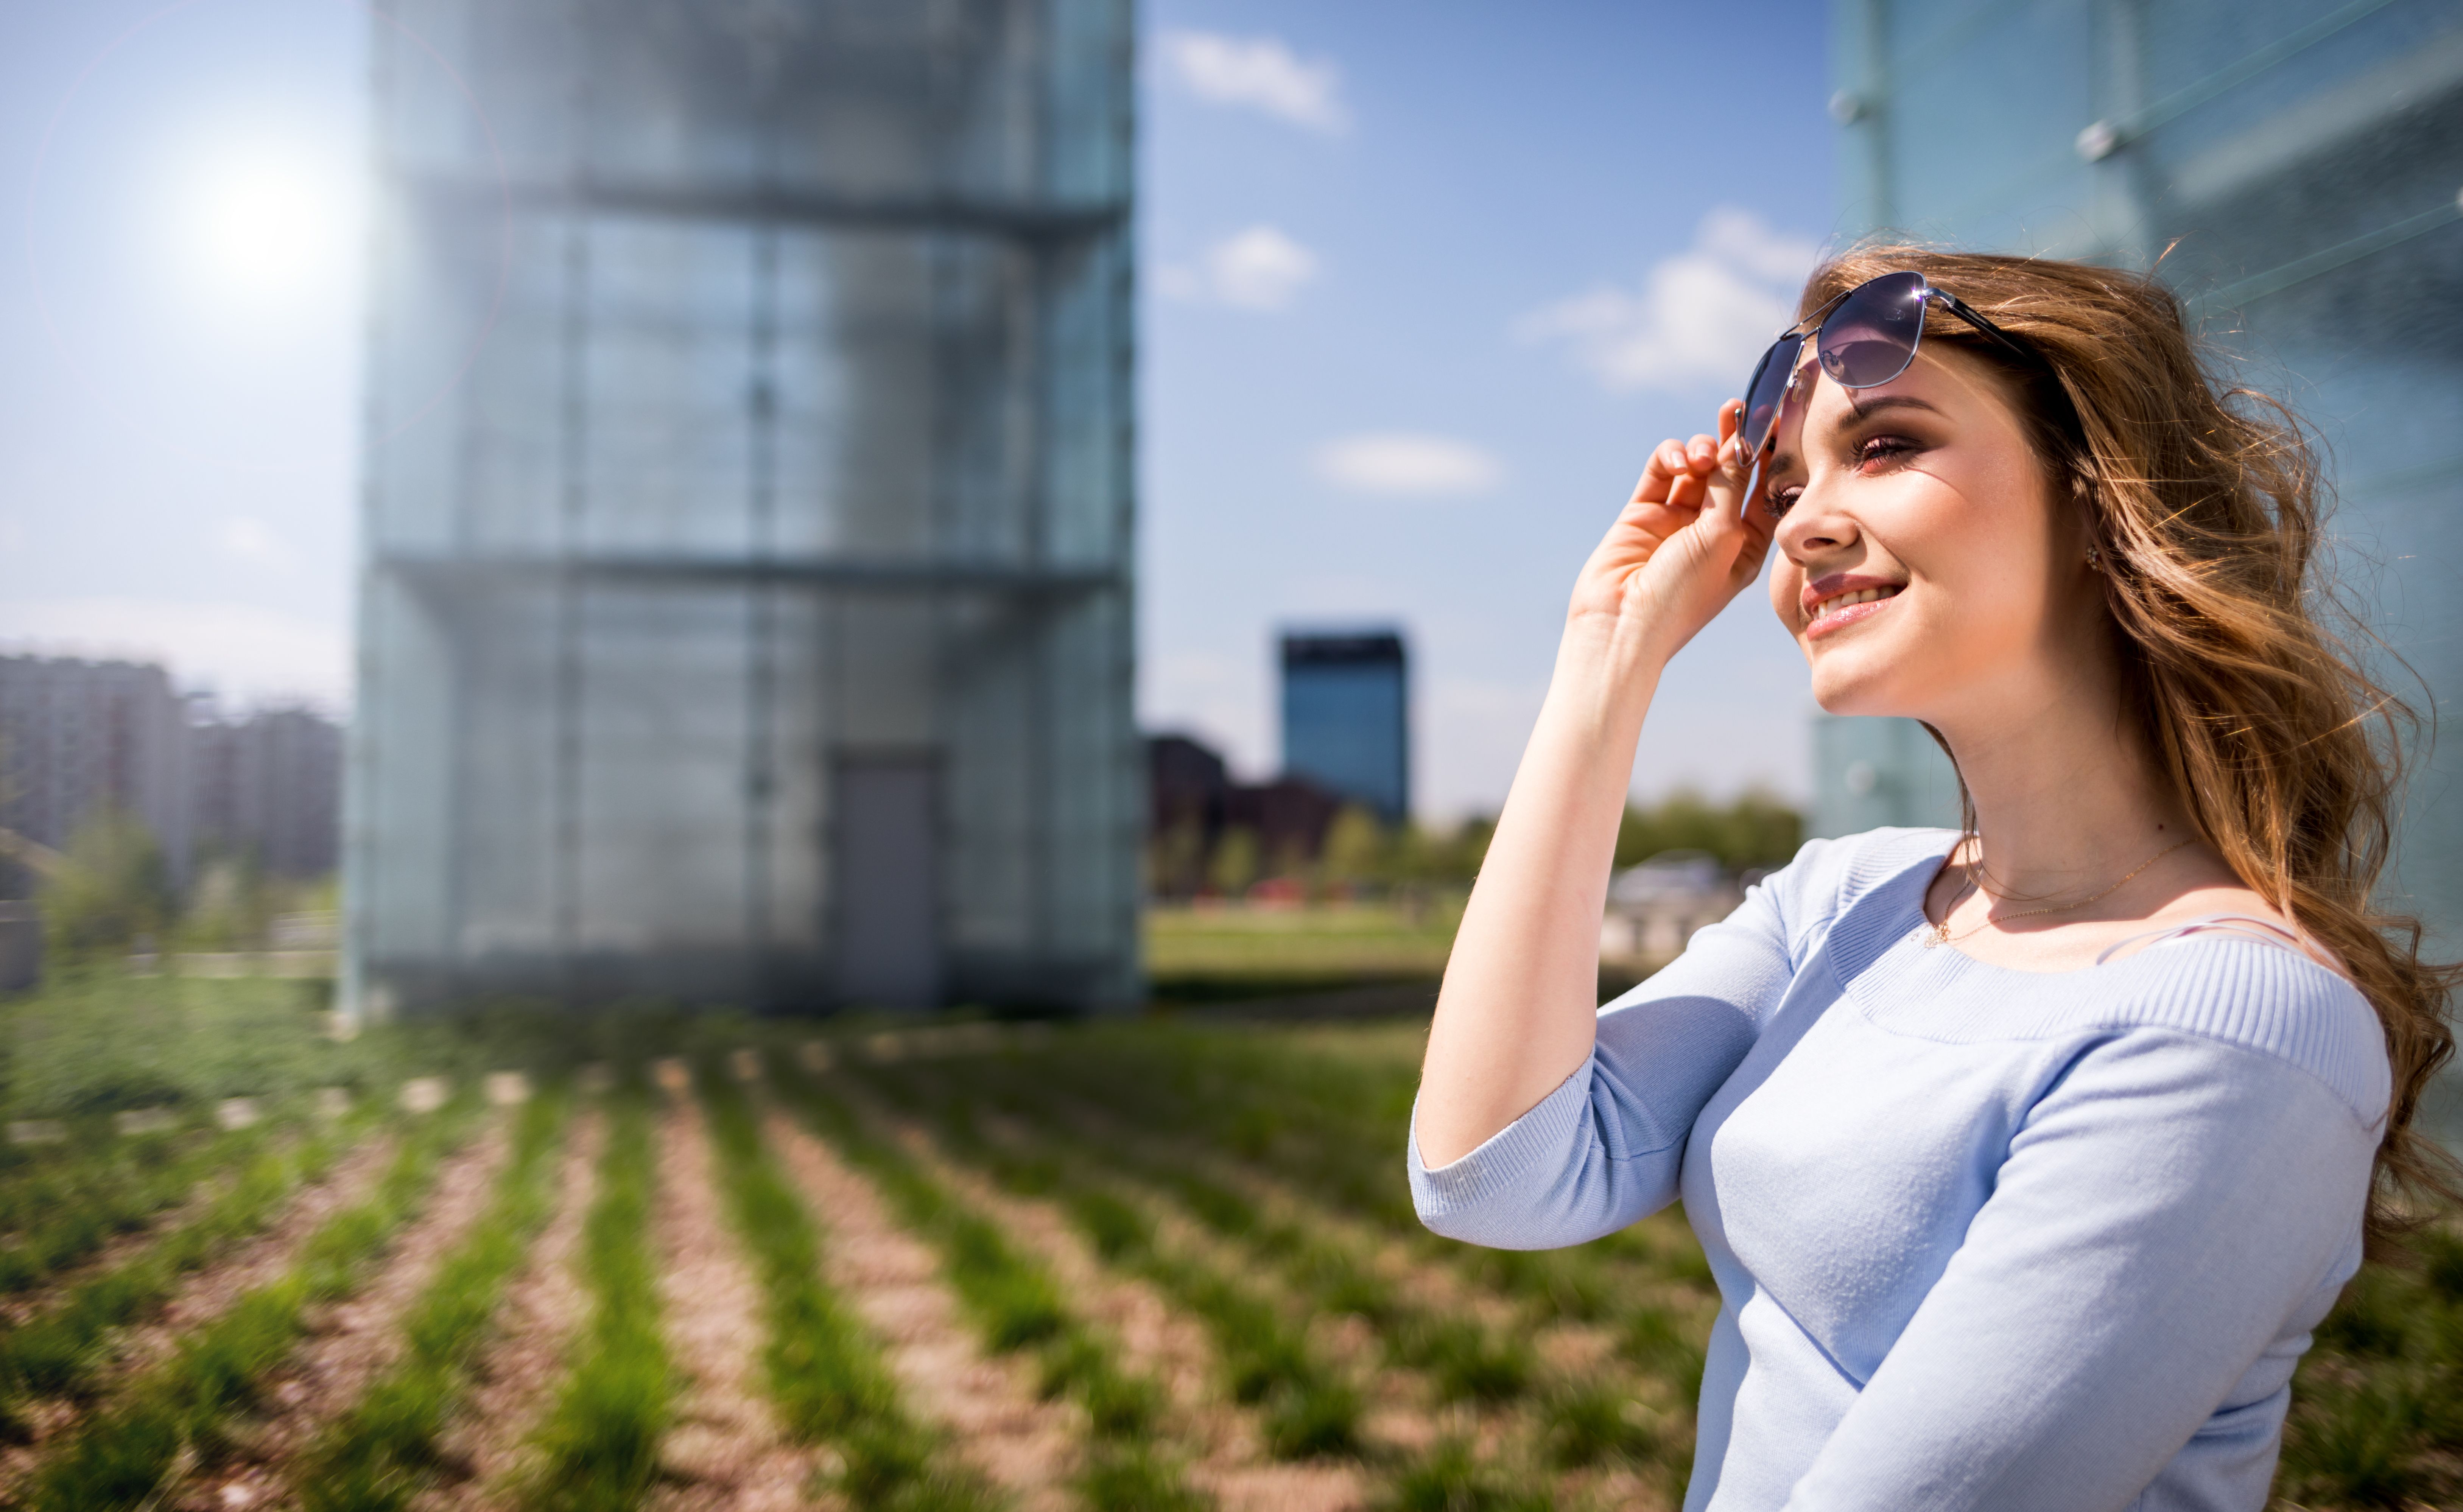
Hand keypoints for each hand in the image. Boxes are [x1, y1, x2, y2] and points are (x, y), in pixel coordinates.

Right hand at [1566, 399, 1774, 661]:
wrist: (1622, 625)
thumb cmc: (1681, 595)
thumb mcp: (1721, 537)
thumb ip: (1731, 486)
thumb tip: (1740, 444)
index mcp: (1745, 546)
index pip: (1765, 490)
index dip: (1771, 456)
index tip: (1777, 419)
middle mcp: (1713, 530)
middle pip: (1731, 473)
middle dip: (1735, 441)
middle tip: (1738, 408)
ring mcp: (1677, 520)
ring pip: (1695, 468)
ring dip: (1701, 450)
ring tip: (1702, 454)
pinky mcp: (1643, 513)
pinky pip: (1661, 472)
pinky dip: (1670, 457)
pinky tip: (1678, 457)